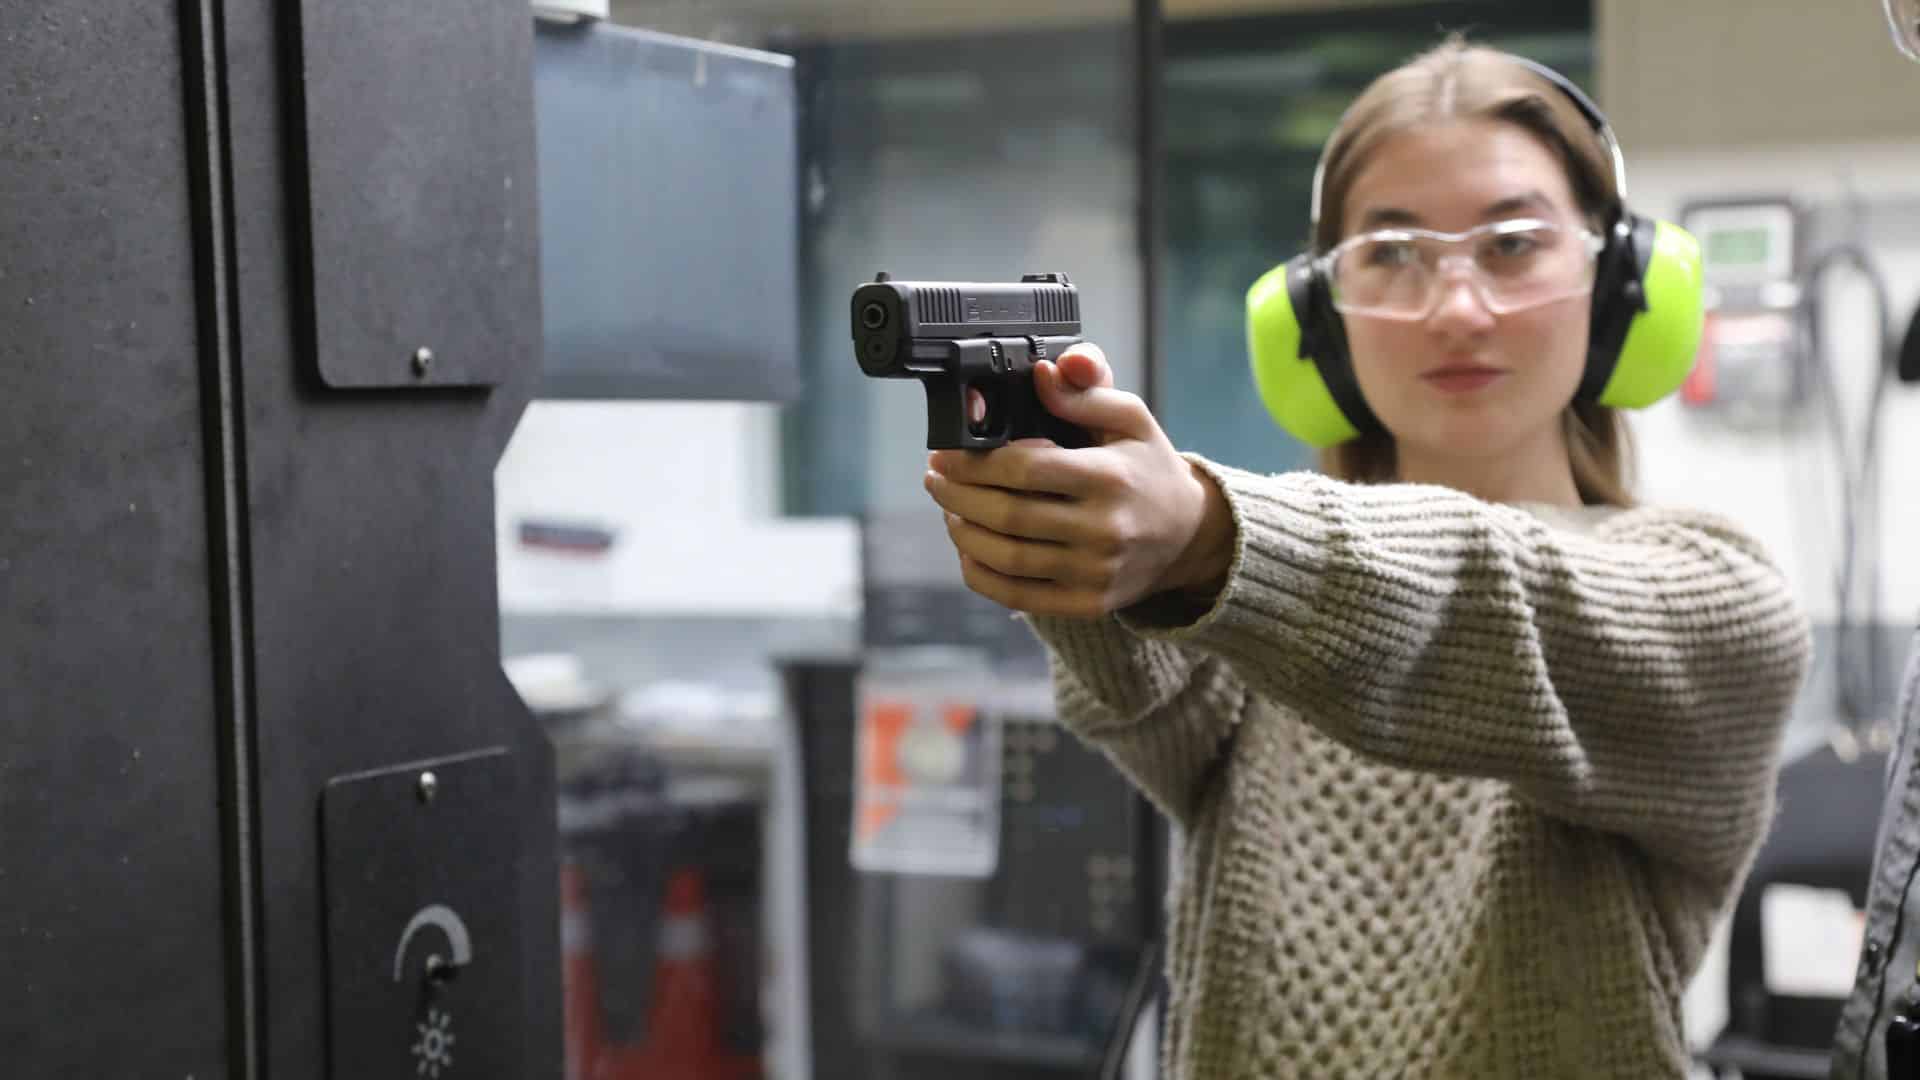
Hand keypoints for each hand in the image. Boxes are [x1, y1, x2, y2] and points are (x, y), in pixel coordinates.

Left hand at [924, 343, 1234, 618]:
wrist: (1188, 535)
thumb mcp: (1130, 418)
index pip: (1025, 470)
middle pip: (1008, 516)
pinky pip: (1018, 595)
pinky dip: (981, 574)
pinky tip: (968, 549)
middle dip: (958, 495)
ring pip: (1007, 558)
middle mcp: (1105, 529)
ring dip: (963, 532)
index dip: (974, 463)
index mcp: (1111, 477)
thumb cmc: (1149, 468)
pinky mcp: (1088, 603)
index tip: (946, 453)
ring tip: (949, 508)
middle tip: (936, 478)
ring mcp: (1096, 571)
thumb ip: (1086, 391)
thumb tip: (1041, 372)